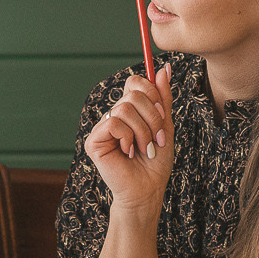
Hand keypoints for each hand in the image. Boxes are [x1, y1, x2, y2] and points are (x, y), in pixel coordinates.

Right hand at [85, 64, 174, 214]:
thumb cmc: (156, 162)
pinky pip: (114, 123)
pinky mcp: (94, 140)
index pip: (136, 83)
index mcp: (130, 110)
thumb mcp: (165, 125)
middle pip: (133, 93)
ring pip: (125, 108)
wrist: (148, 189)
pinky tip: (128, 152)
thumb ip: (163, 98)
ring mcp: (103, 127)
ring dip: (143, 131)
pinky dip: (128, 137)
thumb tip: (165, 67)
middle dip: (153, 116)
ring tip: (144, 148)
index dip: (152, 94)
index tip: (162, 115)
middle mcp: (114, 115)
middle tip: (157, 138)